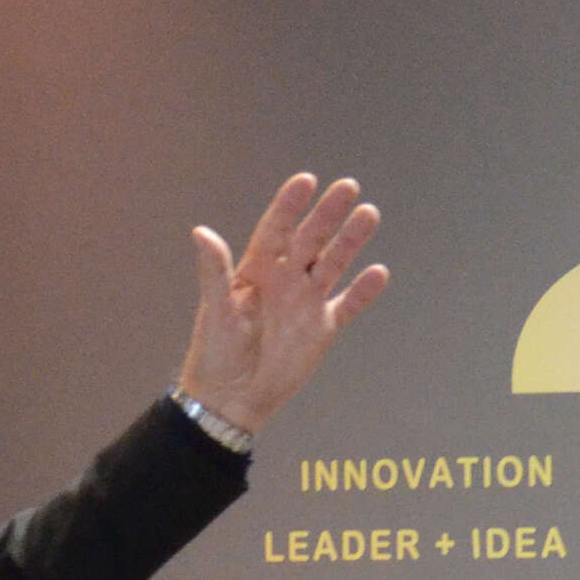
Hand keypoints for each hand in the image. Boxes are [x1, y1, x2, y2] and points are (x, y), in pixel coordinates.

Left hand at [172, 172, 388, 433]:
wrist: (234, 399)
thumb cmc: (216, 353)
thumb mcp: (215, 309)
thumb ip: (214, 271)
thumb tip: (202, 232)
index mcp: (256, 269)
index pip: (276, 228)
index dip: (290, 205)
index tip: (306, 181)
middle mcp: (284, 279)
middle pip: (311, 239)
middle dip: (328, 214)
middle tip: (348, 187)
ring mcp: (306, 302)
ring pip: (333, 264)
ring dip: (351, 241)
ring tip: (369, 214)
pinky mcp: (323, 328)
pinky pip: (348, 304)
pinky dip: (363, 291)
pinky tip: (378, 273)